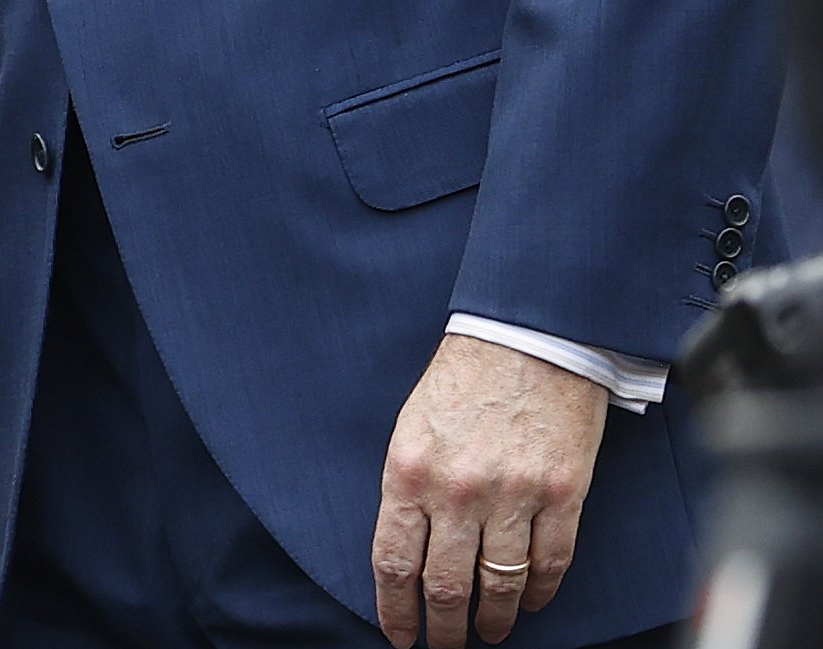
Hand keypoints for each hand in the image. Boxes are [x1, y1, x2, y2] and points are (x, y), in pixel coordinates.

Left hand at [371, 333, 608, 646]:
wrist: (526, 339)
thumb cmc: (463, 381)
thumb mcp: (410, 430)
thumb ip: (408, 490)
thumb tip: (407, 551)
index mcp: (408, 472)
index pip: (394, 563)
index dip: (395, 611)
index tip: (400, 636)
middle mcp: (457, 491)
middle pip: (446, 586)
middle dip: (444, 629)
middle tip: (446, 646)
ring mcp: (513, 496)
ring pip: (500, 585)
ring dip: (493, 619)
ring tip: (488, 634)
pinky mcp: (562, 495)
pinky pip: (550, 564)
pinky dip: (538, 593)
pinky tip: (529, 603)